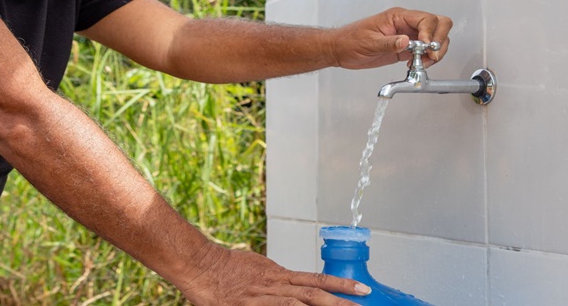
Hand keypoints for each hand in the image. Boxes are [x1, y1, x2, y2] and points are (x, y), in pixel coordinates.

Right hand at [179, 245, 369, 304]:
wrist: (201, 266)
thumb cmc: (225, 268)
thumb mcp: (256, 268)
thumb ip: (275, 279)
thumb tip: (292, 287)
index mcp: (279, 274)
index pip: (317, 280)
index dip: (340, 284)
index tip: (361, 290)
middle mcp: (277, 284)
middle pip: (316, 293)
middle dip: (342, 300)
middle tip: (365, 303)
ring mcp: (265, 296)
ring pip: (302, 303)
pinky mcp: (252, 305)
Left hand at [327, 7, 452, 69]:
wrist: (341, 49)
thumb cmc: (350, 40)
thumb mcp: (368, 42)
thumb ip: (389, 43)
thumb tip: (406, 42)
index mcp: (398, 17)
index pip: (426, 19)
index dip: (430, 33)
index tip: (426, 47)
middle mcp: (406, 24)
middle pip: (438, 24)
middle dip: (439, 40)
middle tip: (431, 55)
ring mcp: (408, 36)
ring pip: (435, 38)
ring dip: (436, 51)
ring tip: (423, 63)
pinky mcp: (406, 49)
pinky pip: (425, 51)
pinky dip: (428, 59)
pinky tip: (418, 65)